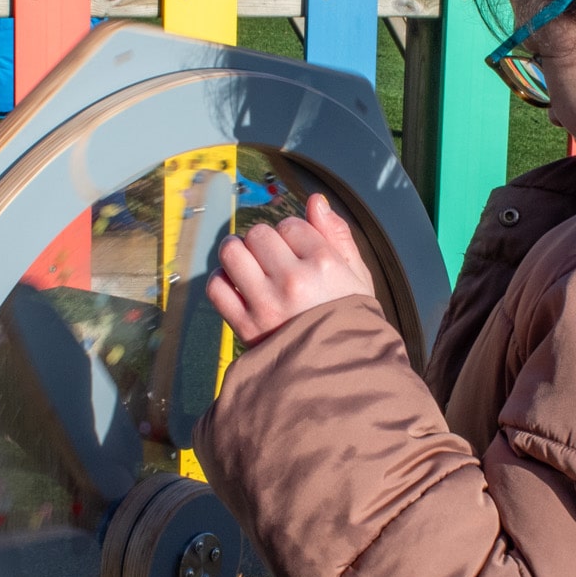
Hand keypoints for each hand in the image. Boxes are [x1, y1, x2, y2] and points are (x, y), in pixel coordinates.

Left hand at [207, 194, 373, 344]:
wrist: (339, 375)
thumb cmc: (350, 322)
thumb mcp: (358, 277)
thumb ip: (338, 235)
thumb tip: (315, 201)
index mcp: (325, 265)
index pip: (291, 225)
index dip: (292, 235)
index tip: (298, 253)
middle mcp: (293, 281)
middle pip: (259, 234)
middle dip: (264, 242)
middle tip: (273, 260)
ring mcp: (266, 304)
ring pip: (232, 253)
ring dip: (237, 253)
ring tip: (248, 264)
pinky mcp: (245, 326)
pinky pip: (217, 287)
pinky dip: (221, 281)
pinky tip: (236, 285)